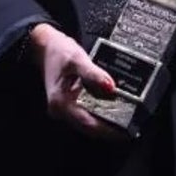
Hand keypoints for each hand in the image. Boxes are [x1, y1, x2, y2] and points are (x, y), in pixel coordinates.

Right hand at [27, 23, 123, 139]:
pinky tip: (115, 109)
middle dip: (111, 128)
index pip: (89, 124)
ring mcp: (64, 109)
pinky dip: (101, 113)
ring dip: (107, 122)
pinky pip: (88, 114)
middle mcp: (60, 111)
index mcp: (61, 103)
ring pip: (89, 122)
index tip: (127, 130)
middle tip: (132, 125)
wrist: (43, 45)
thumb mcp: (77, 59)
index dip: (109, 130)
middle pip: (90, 127)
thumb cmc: (58, 51)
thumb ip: (93, 74)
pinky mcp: (69, 105)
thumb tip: (111, 87)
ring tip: (128, 118)